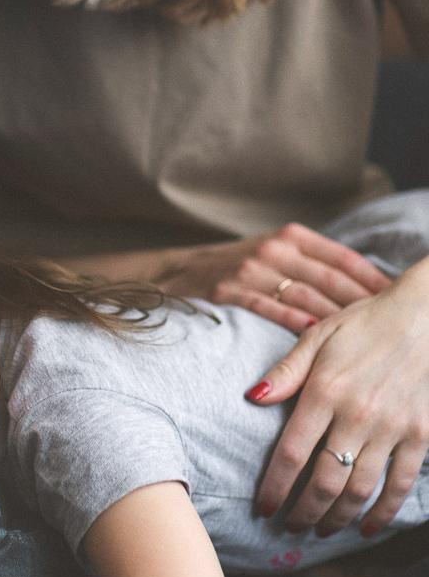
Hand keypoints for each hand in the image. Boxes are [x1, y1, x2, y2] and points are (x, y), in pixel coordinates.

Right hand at [161, 224, 389, 334]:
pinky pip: (268, 307)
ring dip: (337, 319)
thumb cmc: (237, 267)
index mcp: (292, 236)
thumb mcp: (276, 252)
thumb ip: (314, 264)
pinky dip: (293, 321)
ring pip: (305, 295)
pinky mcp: (228, 290)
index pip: (344, 260)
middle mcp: (275, 248)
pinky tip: (315, 335)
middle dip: (364, 304)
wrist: (177, 271)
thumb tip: (367, 289)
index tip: (400, 302)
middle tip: (391, 327)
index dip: (374, 281)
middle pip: (331, 279)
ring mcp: (250, 269)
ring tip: (364, 341)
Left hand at [251, 260, 428, 533]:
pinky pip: (400, 484)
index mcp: (325, 391)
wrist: (427, 315)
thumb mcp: (319, 336)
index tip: (264, 508)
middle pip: (324, 481)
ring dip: (337, 517)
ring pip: (360, 489)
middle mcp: (357, 415)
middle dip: (303, 512)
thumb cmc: (366, 324)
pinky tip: (367, 527)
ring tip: (321, 529)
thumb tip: (252, 397)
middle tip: (290, 527)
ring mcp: (392, 428)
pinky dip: (383, 511)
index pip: (291, 453)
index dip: (275, 487)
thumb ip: (286, 372)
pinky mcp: (421, 435)